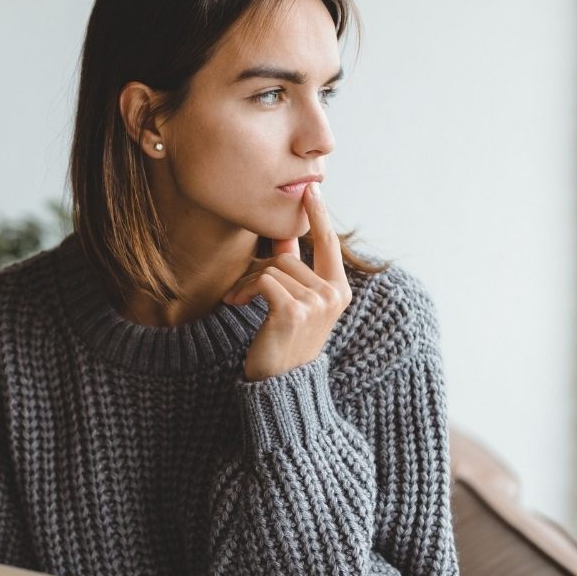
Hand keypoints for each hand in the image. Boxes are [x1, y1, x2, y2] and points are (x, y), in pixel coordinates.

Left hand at [223, 182, 352, 381]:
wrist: (279, 385)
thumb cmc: (285, 346)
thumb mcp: (295, 305)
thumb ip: (293, 271)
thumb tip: (283, 237)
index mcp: (340, 292)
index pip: (329, 244)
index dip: (319, 215)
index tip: (310, 189)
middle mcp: (333, 295)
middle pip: (287, 258)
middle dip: (258, 270)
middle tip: (241, 291)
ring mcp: (316, 303)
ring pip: (274, 268)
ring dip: (247, 283)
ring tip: (238, 300)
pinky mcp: (294, 311)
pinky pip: (263, 281)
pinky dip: (244, 290)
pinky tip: (236, 304)